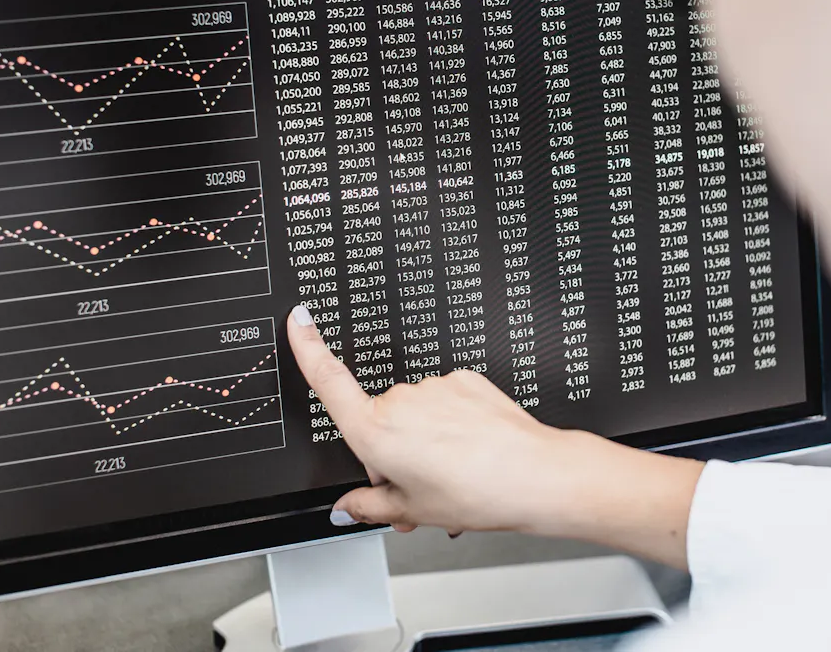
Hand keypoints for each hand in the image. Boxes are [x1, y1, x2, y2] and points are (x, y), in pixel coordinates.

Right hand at [287, 305, 577, 534]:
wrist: (532, 474)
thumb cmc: (475, 494)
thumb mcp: (412, 511)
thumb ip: (368, 507)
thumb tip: (345, 508)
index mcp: (376, 433)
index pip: (329, 381)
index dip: (307, 347)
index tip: (299, 319)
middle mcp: (401, 401)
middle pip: (381, 421)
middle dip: (393, 451)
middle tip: (422, 485)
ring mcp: (435, 387)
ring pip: (416, 413)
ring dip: (425, 438)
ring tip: (455, 470)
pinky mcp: (464, 379)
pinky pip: (446, 401)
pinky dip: (452, 423)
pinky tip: (471, 447)